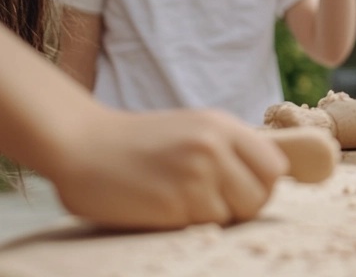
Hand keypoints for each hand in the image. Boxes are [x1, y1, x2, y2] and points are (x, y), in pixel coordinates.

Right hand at [46, 107, 287, 229]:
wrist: (81, 145)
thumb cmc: (138, 143)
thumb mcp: (192, 129)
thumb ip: (229, 149)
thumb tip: (269, 178)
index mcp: (221, 127)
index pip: (275, 166)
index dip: (264, 184)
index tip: (244, 189)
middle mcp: (213, 147)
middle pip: (261, 196)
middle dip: (243, 207)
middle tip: (214, 204)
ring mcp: (194, 176)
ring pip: (234, 217)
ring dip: (213, 219)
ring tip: (182, 203)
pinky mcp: (173, 205)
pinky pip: (203, 228)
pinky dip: (190, 227)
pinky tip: (165, 210)